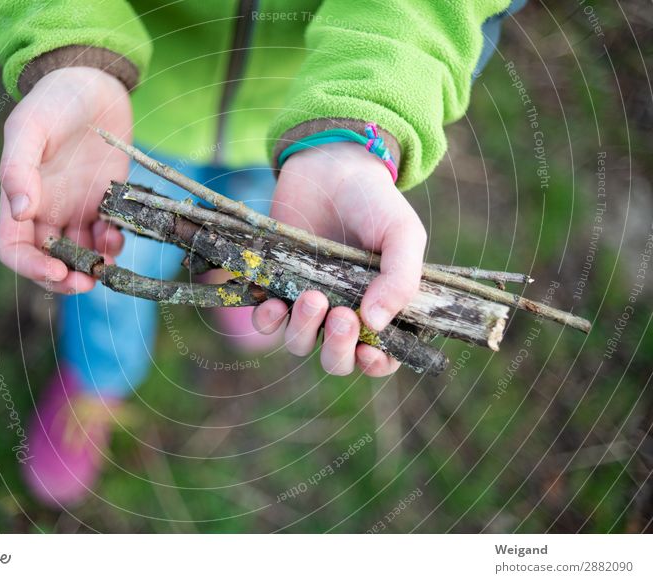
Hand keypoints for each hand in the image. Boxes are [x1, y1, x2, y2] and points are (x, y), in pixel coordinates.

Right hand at [0, 67, 130, 293]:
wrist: (94, 83)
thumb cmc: (55, 100)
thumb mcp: (30, 127)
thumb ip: (18, 168)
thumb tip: (19, 211)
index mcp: (19, 197)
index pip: (14, 249)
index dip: (32, 268)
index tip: (58, 272)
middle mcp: (46, 209)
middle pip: (48, 261)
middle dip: (66, 279)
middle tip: (89, 282)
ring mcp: (76, 208)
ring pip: (80, 254)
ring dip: (93, 266)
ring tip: (110, 261)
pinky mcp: (104, 201)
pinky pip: (106, 236)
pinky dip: (112, 245)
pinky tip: (119, 237)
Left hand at [252, 142, 426, 376]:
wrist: (331, 166)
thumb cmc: (373, 202)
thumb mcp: (402, 234)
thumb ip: (401, 278)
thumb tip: (376, 324)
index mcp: (382, 309)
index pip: (381, 358)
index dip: (375, 365)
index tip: (369, 352)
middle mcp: (344, 313)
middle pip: (337, 361)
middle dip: (338, 350)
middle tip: (342, 316)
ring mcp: (309, 303)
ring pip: (300, 344)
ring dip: (304, 330)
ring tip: (313, 296)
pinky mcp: (277, 286)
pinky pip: (267, 322)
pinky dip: (267, 320)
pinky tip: (274, 303)